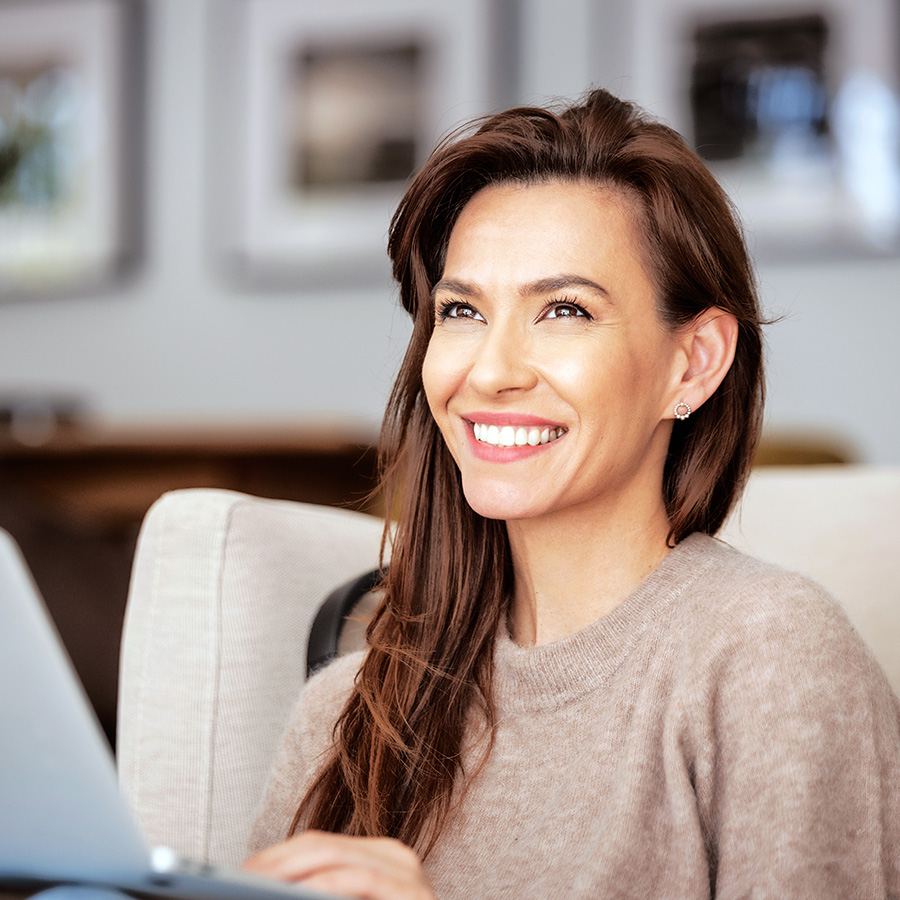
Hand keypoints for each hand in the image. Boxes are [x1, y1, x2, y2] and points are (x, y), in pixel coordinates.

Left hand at [242, 830, 436, 899]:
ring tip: (253, 886)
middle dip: (273, 863)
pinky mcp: (413, 894)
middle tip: (236, 880)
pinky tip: (294, 895)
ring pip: (334, 856)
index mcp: (377, 859)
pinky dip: (323, 887)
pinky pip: (360, 880)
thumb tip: (261, 886)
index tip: (238, 874)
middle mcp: (395, 857)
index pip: (315, 845)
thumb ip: (318, 898)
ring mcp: (407, 873)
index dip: (273, 857)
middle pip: (319, 845)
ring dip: (288, 872)